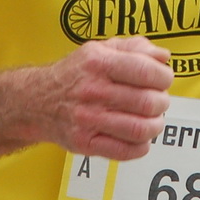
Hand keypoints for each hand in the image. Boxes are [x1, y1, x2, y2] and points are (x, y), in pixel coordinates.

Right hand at [44, 36, 173, 159]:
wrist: (35, 101)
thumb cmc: (73, 74)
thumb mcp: (99, 49)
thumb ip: (134, 48)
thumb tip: (163, 57)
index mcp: (98, 62)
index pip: (145, 71)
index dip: (164, 77)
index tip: (164, 79)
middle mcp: (92, 90)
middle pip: (147, 102)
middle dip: (162, 102)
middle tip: (158, 101)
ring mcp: (87, 119)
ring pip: (140, 129)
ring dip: (155, 126)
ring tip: (153, 120)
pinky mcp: (84, 142)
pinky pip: (125, 151)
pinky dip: (141, 146)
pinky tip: (140, 138)